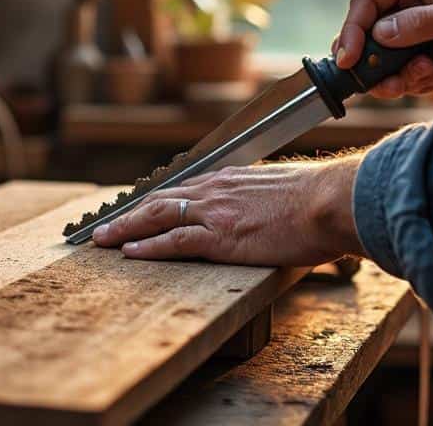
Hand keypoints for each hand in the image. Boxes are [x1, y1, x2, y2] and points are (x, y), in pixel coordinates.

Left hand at [91, 156, 363, 265]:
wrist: (332, 202)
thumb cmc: (319, 201)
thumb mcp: (283, 191)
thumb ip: (263, 199)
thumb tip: (265, 210)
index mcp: (231, 179)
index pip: (181, 189)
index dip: (153, 200)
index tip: (133, 208)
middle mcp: (216, 190)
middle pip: (159, 199)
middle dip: (126, 213)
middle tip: (100, 226)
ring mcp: (216, 212)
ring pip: (157, 217)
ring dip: (124, 228)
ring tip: (100, 240)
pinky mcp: (221, 236)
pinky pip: (175, 241)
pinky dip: (148, 246)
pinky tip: (128, 252)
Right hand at [331, 0, 432, 96]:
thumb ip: (420, 23)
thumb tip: (379, 34)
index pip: (366, 0)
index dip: (353, 28)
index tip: (348, 57)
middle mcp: (402, 4)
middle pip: (362, 31)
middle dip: (366, 58)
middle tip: (370, 79)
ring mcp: (406, 34)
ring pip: (375, 59)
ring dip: (389, 75)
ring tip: (417, 76)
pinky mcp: (412, 60)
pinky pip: (393, 76)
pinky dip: (406, 83)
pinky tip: (430, 77)